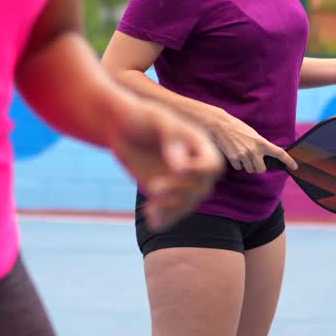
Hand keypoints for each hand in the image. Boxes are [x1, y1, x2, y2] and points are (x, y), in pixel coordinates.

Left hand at [110, 98, 223, 230]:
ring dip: (170, 208)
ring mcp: (181, 183)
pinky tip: (150, 219)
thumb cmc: (142, 116)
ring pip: (186, 204)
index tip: (178, 170)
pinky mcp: (166, 195)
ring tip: (150, 206)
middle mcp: (195, 167)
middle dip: (179, 190)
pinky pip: (170, 214)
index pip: (212, 166)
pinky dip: (163, 219)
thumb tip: (180, 168)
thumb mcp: (157, 119)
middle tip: (153, 186)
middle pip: (201, 189)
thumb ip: (172, 138)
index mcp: (200, 146)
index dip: (199, 171)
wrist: (122, 128)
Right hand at [206, 109, 297, 174]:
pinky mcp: (234, 159)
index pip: (279, 153)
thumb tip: (265, 156)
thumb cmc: (237, 127)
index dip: (288, 161)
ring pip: (250, 170)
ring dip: (247, 165)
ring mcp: (243, 156)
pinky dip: (237, 163)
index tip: (295, 166)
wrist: (220, 125)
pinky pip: (239, 168)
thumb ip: (260, 145)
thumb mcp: (252, 134)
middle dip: (258, 166)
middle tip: (252, 159)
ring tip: (241, 153)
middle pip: (261, 169)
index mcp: (261, 142)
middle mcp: (254, 150)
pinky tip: (233, 153)